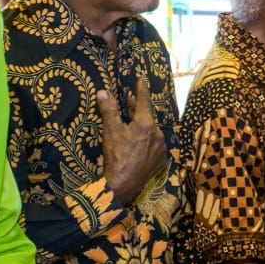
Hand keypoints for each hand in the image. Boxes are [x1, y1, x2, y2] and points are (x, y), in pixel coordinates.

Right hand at [98, 77, 168, 205]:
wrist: (124, 184)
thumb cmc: (117, 155)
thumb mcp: (111, 131)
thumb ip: (109, 110)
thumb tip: (104, 91)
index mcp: (146, 124)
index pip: (144, 101)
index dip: (141, 90)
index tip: (141, 80)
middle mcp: (157, 133)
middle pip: (147, 116)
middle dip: (138, 108)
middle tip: (130, 100)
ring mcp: (161, 147)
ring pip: (151, 131)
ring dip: (143, 125)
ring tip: (133, 122)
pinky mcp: (160, 159)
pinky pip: (154, 144)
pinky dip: (147, 140)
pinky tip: (139, 142)